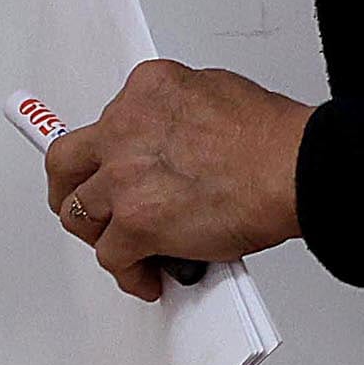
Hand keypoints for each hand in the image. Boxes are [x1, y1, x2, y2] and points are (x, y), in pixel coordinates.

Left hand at [44, 60, 312, 301]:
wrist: (296, 170)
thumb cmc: (273, 140)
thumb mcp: (219, 92)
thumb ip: (179, 113)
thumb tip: (175, 139)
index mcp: (148, 89)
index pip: (107, 120)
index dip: (110, 149)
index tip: (108, 158)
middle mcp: (125, 127)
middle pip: (67, 161)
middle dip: (70, 187)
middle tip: (85, 202)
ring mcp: (124, 177)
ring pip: (81, 213)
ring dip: (101, 232)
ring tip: (120, 244)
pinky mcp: (135, 223)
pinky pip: (111, 257)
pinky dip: (129, 273)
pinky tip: (147, 275)